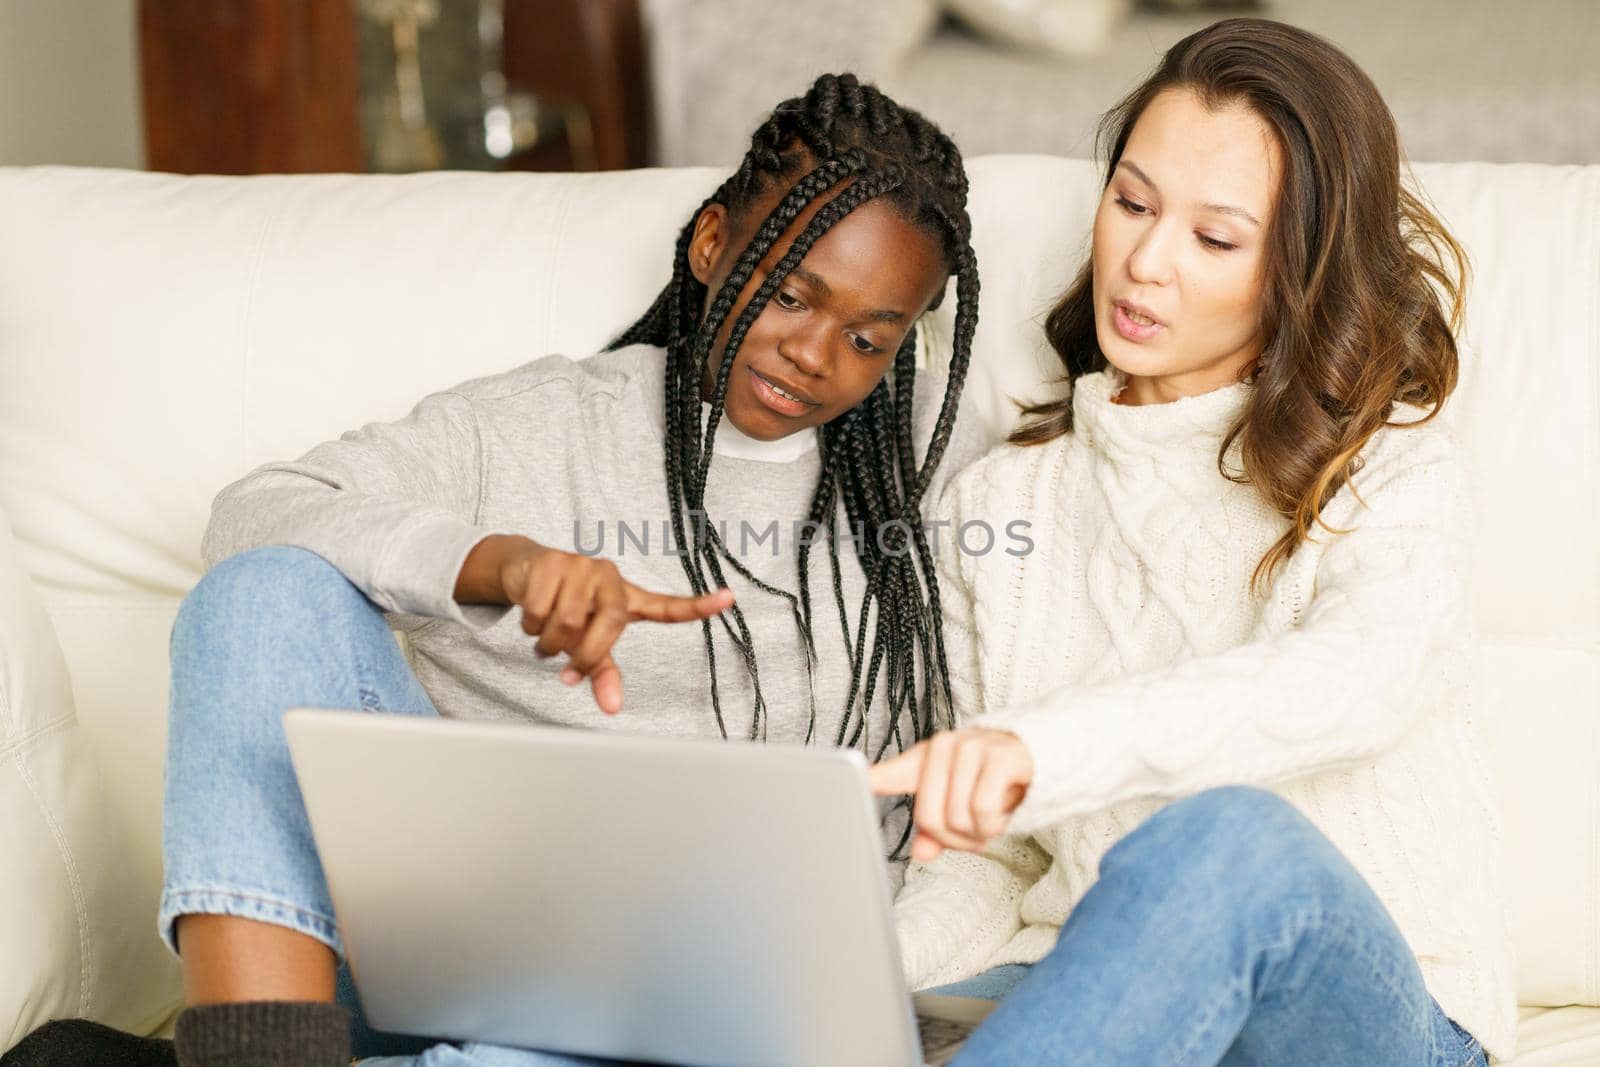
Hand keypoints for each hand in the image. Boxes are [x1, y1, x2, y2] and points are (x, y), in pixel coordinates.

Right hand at [457, 535, 732, 714]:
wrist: (523, 570)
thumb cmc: (564, 606)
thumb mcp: (585, 641)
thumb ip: (602, 672)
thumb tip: (613, 708)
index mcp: (625, 598)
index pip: (666, 607)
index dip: (697, 606)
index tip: (729, 598)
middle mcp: (609, 577)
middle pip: (607, 627)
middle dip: (582, 656)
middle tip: (565, 669)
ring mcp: (581, 565)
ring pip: (565, 622)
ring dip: (546, 642)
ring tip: (543, 634)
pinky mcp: (551, 560)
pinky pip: (538, 609)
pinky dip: (529, 624)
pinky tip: (531, 613)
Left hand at [869, 728, 1033, 862]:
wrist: (1040, 758)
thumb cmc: (992, 783)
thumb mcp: (961, 808)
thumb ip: (937, 831)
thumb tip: (921, 854)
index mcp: (925, 759)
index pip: (890, 773)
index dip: (870, 781)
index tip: (855, 785)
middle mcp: (943, 748)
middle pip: (929, 818)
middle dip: (954, 839)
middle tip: (973, 837)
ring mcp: (971, 747)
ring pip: (957, 818)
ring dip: (978, 834)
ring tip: (989, 822)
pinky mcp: (998, 756)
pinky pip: (983, 811)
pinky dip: (994, 825)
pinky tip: (1001, 816)